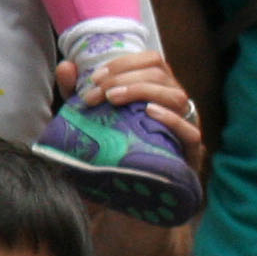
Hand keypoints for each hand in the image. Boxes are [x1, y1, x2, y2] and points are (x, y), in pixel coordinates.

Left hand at [54, 49, 203, 180]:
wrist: (127, 195)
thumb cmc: (112, 148)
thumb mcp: (88, 117)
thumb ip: (76, 92)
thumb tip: (66, 67)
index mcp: (157, 90)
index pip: (152, 61)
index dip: (124, 63)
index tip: (95, 77)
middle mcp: (174, 104)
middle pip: (160, 74)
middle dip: (124, 78)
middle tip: (97, 94)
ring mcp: (185, 126)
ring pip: (176, 96)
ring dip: (142, 91)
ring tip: (114, 99)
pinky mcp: (190, 153)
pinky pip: (190, 131)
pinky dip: (171, 118)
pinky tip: (149, 113)